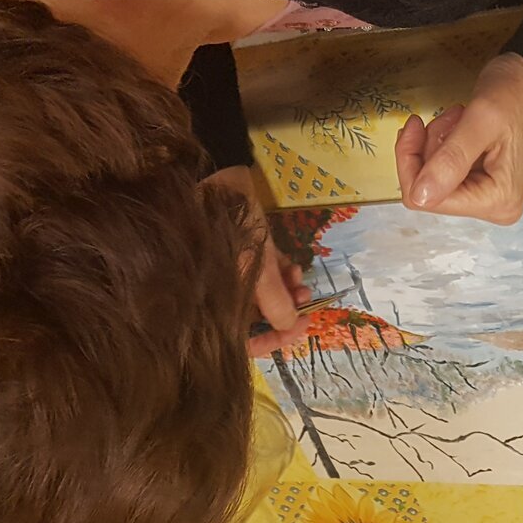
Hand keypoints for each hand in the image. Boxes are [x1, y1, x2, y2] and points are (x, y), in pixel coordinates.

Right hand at [205, 165, 311, 355]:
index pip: (244, 342)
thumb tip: (290, 325)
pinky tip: (294, 265)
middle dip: (287, 310)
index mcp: (215, 304)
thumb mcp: (258, 267)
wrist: (221, 180)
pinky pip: (265, 275)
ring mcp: (233, 275)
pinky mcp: (243, 257)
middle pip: (258, 319)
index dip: (274, 340)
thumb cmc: (234, 227)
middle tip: (307, 300)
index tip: (301, 327)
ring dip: (289, 291)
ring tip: (301, 279)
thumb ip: (275, 302)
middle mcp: (222, 295)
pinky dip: (281, 273)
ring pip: (266, 296)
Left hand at [394, 53, 522, 224]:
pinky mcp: (483, 182)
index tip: (415, 125)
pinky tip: (460, 125)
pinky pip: (445, 170)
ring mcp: (489, 196)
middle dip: (427, 150)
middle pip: (428, 190)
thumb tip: (421, 196)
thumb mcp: (481, 120)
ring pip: (433, 178)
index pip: (426, 198)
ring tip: (458, 117)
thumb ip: (451, 159)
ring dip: (436, 143)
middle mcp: (495, 207)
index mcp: (497, 200)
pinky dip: (444, 144)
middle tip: (448, 117)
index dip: (410, 162)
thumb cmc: (517, 93)